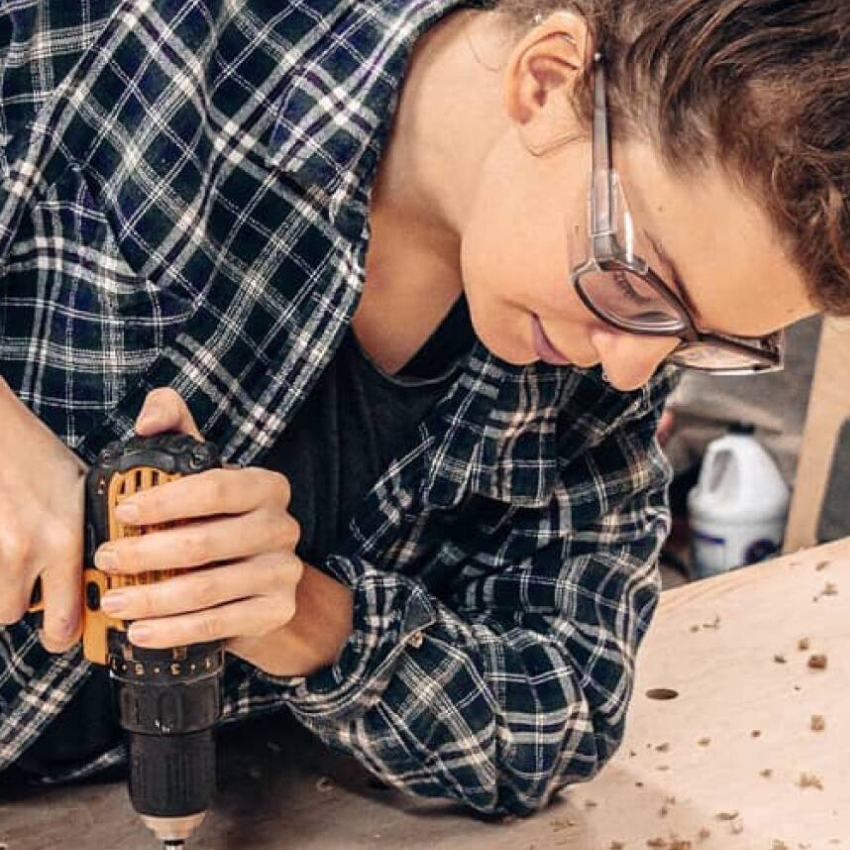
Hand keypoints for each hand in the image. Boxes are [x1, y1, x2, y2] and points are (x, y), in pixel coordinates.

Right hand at [0, 378, 86, 652]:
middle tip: (27, 580)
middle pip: (13, 615)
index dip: (64, 635)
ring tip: (8, 550)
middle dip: (20, 602)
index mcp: (63, 540)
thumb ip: (83, 535)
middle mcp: (22, 551)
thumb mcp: (79, 491)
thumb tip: (100, 572)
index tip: (66, 633)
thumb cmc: (34, 454)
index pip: (65, 621)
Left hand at [96, 389, 308, 670]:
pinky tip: (139, 631)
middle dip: (147, 553)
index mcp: (267, 486)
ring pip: (209, 589)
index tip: (122, 511)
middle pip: (209, 542)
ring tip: (112, 600)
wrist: (257, 580)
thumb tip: (148, 421)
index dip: (167, 500)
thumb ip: (172, 427)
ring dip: (153, 598)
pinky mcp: (276, 611)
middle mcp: (283, 527)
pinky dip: (174, 630)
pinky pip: (219, 624)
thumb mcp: (199, 469)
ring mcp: (284, 572)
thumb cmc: (215, 517)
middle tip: (104, 559)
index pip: (217, 488)